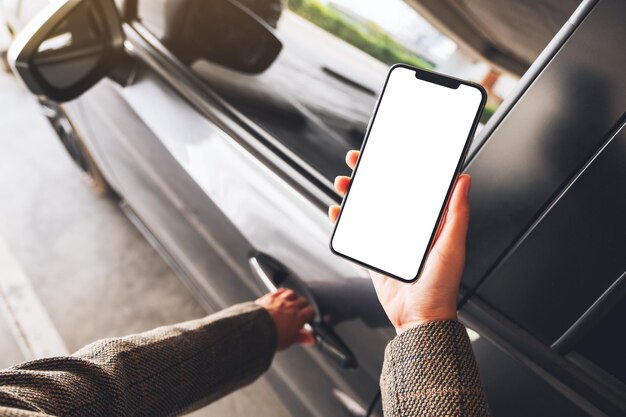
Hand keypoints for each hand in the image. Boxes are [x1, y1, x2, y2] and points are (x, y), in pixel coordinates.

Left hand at [255, 288, 315, 349]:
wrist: (255, 328)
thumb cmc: (271, 335)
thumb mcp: (290, 340)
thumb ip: (302, 337)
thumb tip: (311, 339)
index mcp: (298, 317)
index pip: (310, 311)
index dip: (310, 314)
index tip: (308, 318)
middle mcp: (291, 306)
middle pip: (303, 301)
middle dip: (303, 305)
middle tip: (300, 311)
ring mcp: (281, 300)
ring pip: (292, 293)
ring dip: (294, 297)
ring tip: (292, 302)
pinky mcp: (270, 296)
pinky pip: (280, 290)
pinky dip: (283, 292)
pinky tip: (282, 295)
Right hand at [330, 150, 470, 333]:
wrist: (419, 319)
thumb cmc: (441, 288)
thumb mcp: (452, 246)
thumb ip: (457, 213)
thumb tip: (464, 181)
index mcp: (428, 223)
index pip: (411, 188)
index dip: (399, 168)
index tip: (389, 153)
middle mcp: (407, 229)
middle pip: (385, 194)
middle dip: (369, 176)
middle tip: (357, 162)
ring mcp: (388, 241)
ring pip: (367, 210)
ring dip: (354, 194)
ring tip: (344, 183)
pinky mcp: (373, 255)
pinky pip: (356, 233)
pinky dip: (344, 221)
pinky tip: (337, 212)